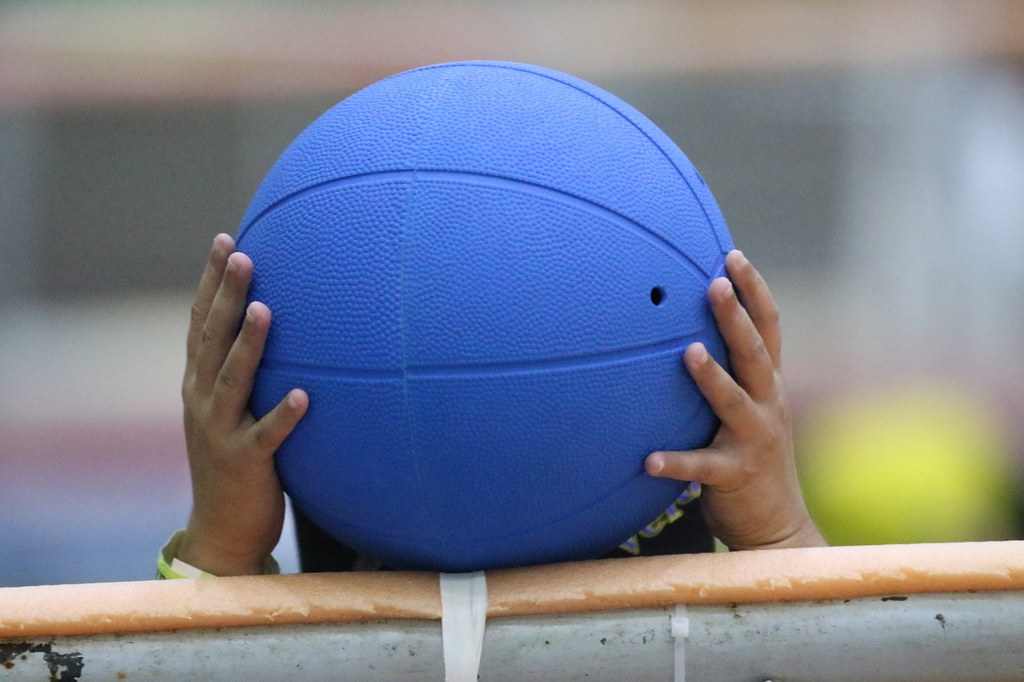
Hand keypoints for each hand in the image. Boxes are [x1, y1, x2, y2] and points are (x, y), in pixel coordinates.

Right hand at [178, 234, 308, 574]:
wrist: (221, 528)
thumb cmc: (234, 460)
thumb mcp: (228, 410)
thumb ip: (241, 371)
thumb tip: (273, 323)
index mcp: (198, 384)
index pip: (200, 323)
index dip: (211, 282)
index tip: (226, 240)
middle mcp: (202, 400)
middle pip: (212, 339)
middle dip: (227, 296)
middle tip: (243, 255)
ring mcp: (220, 431)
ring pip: (233, 380)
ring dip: (249, 345)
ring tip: (267, 311)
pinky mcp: (245, 462)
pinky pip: (266, 436)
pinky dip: (283, 415)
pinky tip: (304, 395)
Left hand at [645, 250, 824, 549]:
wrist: (778, 526)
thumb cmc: (751, 457)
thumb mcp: (749, 409)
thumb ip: (729, 375)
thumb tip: (686, 332)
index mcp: (769, 385)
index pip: (768, 327)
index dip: (754, 290)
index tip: (731, 255)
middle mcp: (768, 405)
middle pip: (755, 353)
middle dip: (736, 316)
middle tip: (713, 284)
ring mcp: (754, 440)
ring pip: (734, 402)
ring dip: (712, 377)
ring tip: (687, 353)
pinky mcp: (735, 476)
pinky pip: (701, 469)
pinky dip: (675, 463)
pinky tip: (647, 460)